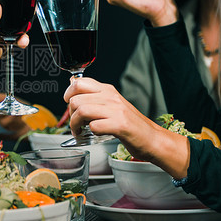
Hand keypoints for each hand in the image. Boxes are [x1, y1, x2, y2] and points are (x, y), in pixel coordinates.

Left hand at [64, 76, 188, 177]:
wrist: (152, 138)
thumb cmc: (131, 124)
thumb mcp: (113, 105)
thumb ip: (96, 99)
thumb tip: (74, 96)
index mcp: (108, 90)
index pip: (79, 82)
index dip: (68, 93)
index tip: (68, 103)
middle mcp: (111, 98)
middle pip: (76, 99)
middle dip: (70, 114)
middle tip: (75, 123)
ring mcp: (116, 111)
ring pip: (82, 111)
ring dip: (75, 125)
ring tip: (79, 131)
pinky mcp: (120, 125)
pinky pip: (94, 126)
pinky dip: (89, 133)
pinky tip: (94, 135)